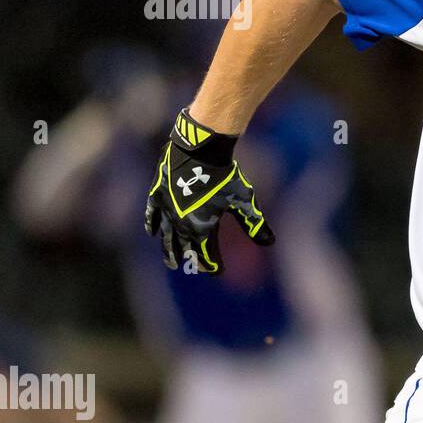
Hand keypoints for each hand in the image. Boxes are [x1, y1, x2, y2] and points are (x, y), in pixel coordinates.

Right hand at [144, 109, 274, 273]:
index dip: (213, 264)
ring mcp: (167, 210)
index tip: (218, 271)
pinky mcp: (157, 195)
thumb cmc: (224, 176)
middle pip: (185, 247)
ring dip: (169, 250)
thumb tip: (270, 242)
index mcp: (201, 228)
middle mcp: (181, 223)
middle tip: (195, 269)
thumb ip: (254, 223)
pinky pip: (152, 215)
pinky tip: (153, 233)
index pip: (207, 254)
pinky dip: (152, 224)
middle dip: (191, 260)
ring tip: (171, 263)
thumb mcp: (242, 200)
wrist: (200, 150)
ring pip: (167, 236)